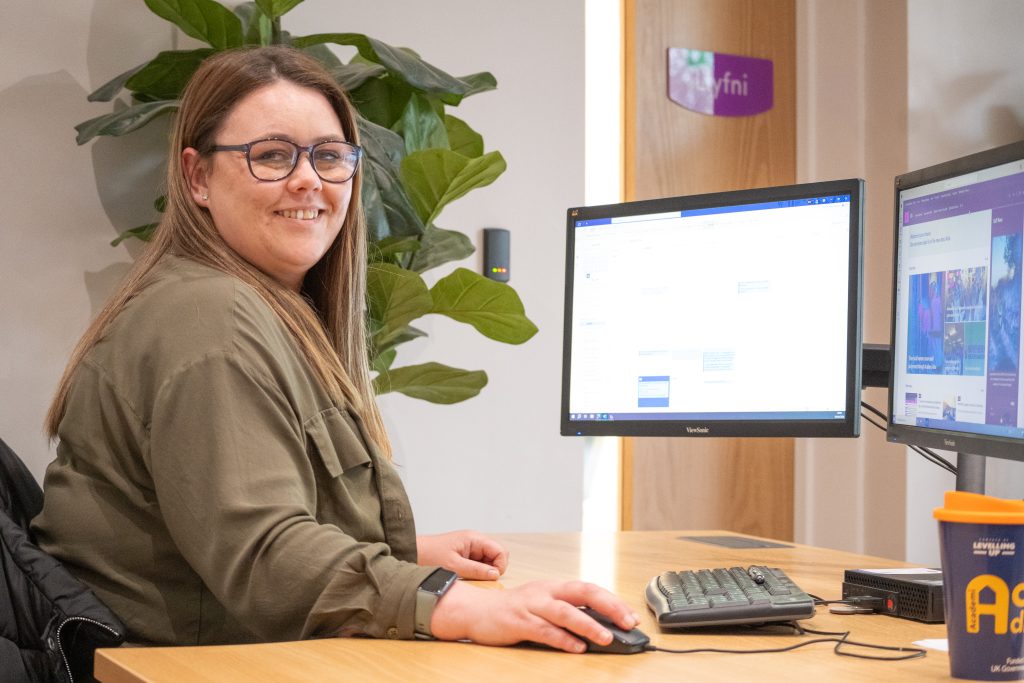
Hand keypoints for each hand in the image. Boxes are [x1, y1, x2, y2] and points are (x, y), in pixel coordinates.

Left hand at [416, 530, 508, 579]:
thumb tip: (495, 575)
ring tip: (470, 578)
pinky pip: (480, 564)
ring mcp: (471, 549)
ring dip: (485, 572)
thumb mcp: (454, 565)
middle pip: (497, 555)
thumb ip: (476, 570)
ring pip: (489, 561)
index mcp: (474, 538)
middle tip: (479, 579)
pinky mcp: (466, 556)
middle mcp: (475, 541)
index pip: (500, 551)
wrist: (412, 553)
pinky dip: (477, 572)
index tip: (491, 578)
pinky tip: (467, 577)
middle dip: (493, 569)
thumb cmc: (429, 555)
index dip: (500, 565)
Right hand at [430, 579, 641, 652]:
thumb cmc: (513, 610)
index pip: (589, 589)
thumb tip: (599, 625)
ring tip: (606, 638)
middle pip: (583, 593)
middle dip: (609, 607)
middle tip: (627, 622)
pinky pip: (544, 630)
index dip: (612, 601)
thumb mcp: (542, 604)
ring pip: (564, 612)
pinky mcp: (518, 621)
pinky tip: (576, 647)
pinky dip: (562, 639)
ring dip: (588, 624)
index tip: (631, 616)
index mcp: (554, 586)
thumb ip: (567, 612)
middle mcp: (545, 592)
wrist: (475, 610)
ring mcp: (531, 606)